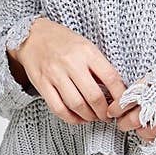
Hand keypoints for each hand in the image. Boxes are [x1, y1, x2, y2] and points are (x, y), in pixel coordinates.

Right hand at [8, 17, 126, 126]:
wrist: (33, 35)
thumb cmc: (63, 41)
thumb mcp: (86, 46)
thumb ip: (99, 66)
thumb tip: (114, 91)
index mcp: (87, 51)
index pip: (111, 77)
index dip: (119, 96)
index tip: (122, 104)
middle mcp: (71, 63)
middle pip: (94, 96)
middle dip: (104, 112)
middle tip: (108, 116)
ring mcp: (55, 74)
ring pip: (77, 105)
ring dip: (89, 117)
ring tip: (95, 117)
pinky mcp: (42, 84)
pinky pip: (59, 109)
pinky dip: (71, 118)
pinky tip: (78, 118)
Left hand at [106, 88, 155, 142]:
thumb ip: (144, 85)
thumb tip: (124, 96)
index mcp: (153, 86)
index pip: (126, 100)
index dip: (116, 108)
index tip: (112, 111)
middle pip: (133, 119)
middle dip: (123, 123)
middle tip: (121, 122)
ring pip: (145, 131)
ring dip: (138, 131)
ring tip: (138, 127)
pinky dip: (153, 136)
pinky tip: (152, 131)